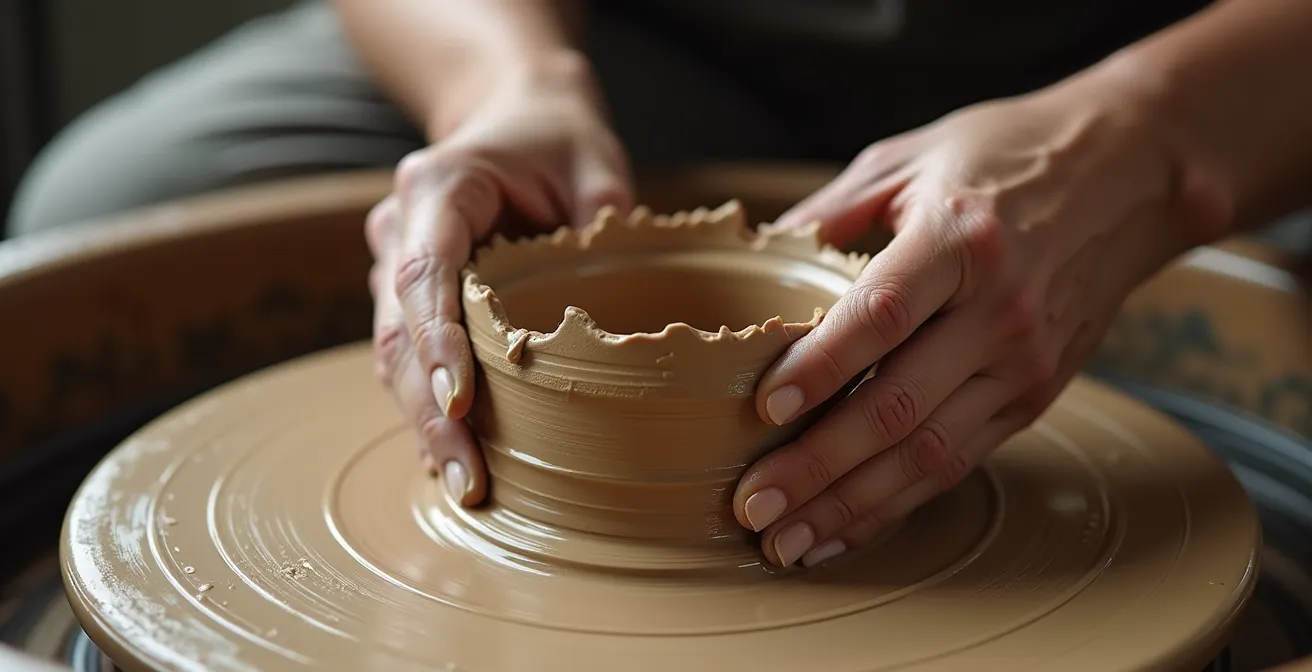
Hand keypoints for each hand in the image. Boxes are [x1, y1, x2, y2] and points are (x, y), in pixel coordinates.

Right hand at [366, 53, 631, 504]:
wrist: (511, 121)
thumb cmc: (553, 140)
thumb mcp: (592, 156)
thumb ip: (605, 202)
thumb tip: (622, 262)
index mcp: (438, 186)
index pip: (426, 269)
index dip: (438, 338)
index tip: (459, 401)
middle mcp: (400, 228)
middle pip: (400, 330)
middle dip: (429, 410)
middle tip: (467, 478)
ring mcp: (395, 267)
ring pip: (394, 356)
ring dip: (425, 424)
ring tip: (466, 486)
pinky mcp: (408, 301)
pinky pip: (410, 361)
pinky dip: (429, 411)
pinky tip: (456, 462)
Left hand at [733, 75, 1230, 566]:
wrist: (1132, 175)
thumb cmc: (1005, 157)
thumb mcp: (909, 158)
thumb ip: (828, 209)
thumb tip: (751, 253)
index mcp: (962, 238)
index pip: (883, 314)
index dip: (822, 366)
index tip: (765, 407)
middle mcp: (999, 310)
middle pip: (898, 405)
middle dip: (818, 465)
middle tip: (752, 505)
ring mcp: (1022, 363)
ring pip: (927, 453)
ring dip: (851, 505)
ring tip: (786, 541)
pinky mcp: (1033, 398)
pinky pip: (957, 463)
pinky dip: (896, 503)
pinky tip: (843, 528)